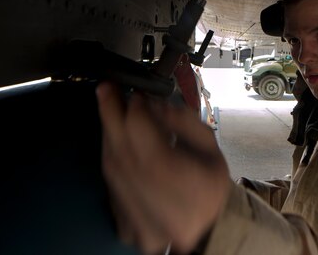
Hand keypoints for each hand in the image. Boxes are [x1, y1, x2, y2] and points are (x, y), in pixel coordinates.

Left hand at [96, 82, 229, 253]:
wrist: (209, 229)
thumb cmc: (211, 186)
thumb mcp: (210, 149)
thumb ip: (185, 123)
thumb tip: (157, 105)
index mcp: (182, 182)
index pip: (147, 138)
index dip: (137, 110)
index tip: (138, 93)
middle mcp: (154, 201)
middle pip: (122, 149)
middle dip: (111, 113)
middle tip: (106, 88)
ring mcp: (135, 217)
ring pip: (112, 166)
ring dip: (110, 135)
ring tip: (112, 112)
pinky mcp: (124, 224)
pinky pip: (111, 184)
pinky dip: (112, 159)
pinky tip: (118, 145)